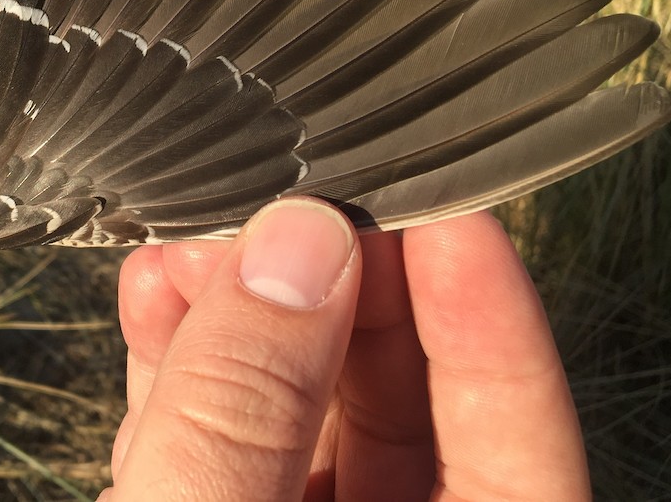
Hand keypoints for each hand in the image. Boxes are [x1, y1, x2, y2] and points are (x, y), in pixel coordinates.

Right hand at [105, 199, 589, 500]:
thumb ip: (247, 402)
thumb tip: (298, 239)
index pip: (517, 448)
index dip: (489, 323)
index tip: (447, 214)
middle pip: (398, 401)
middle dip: (334, 284)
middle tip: (288, 198)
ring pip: (295, 399)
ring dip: (240, 305)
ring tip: (189, 232)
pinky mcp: (215, 500)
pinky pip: (216, 425)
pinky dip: (182, 357)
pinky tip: (152, 290)